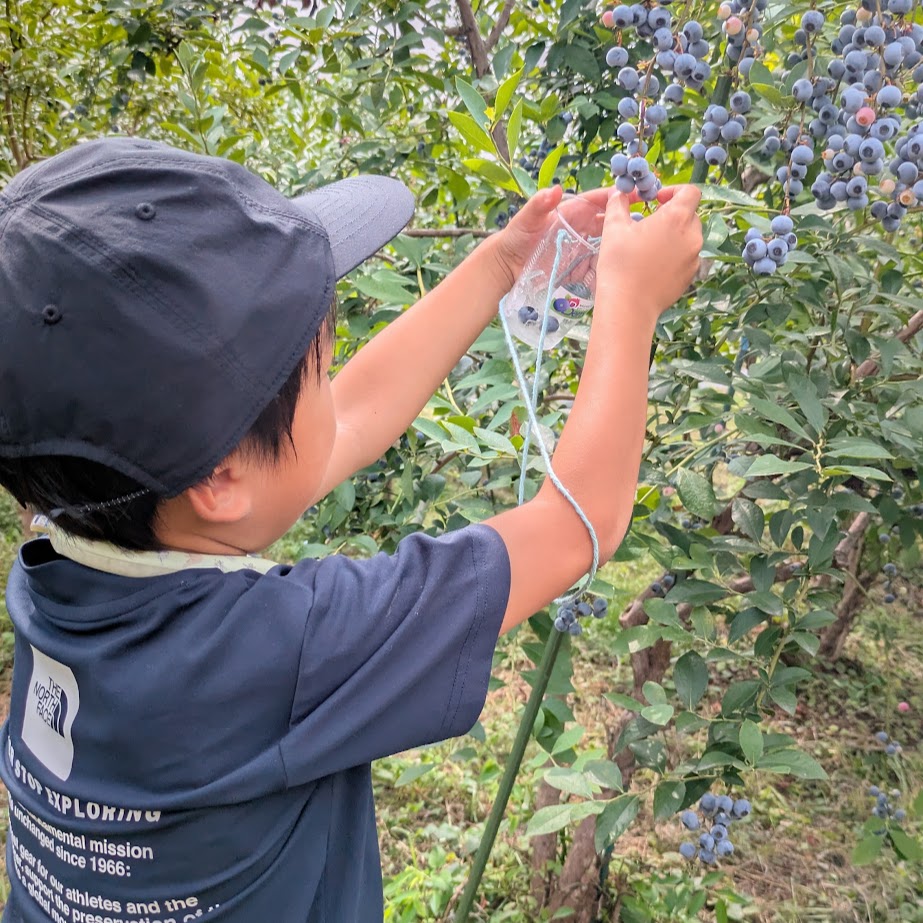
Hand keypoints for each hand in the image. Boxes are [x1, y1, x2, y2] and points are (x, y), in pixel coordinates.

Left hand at [490, 184, 647, 289]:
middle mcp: (581, 229)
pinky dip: (609, 270)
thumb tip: (553, 190)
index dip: (620, 196)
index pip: (600, 201)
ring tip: (637, 251)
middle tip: (646, 226)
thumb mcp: (525, 219)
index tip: (639, 194)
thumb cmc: (516, 237)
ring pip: (609, 245)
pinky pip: (599, 268)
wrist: (507, 266)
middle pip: (611, 222)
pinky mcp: (579, 268)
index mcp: (573, 212)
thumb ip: (539, 205)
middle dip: (628, 222)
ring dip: (621, 247)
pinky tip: (620, 273)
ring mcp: (582, 249)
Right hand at [595, 184, 702, 318]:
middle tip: (649, 224)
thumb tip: (619, 194)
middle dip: (673, 214)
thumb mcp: (614, 228)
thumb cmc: (620, 264)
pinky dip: (674, 255)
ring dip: (674, 236)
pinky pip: (686, 257)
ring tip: (650, 247)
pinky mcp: (690, 276)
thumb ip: (618, 204)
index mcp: (676, 218)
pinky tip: (653, 266)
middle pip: (690, 214)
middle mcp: (692, 236)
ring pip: (689, 237)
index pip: (690, 191)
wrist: (628, 306)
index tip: (657, 200)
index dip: (674, 190)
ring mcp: (694, 258)